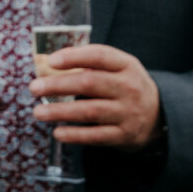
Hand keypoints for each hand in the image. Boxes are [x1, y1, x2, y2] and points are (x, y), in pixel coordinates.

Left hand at [32, 43, 161, 149]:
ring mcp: (128, 112)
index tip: (50, 61)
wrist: (158, 116)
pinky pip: (96, 136)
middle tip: (34, 88)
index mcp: (127, 65)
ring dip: (60, 112)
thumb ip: (89, 63)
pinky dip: (75, 135)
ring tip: (38, 112)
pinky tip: (58, 133)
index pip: (99, 56)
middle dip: (58, 85)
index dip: (73, 57)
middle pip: (90, 83)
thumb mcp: (118, 68)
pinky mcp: (125, 135)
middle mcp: (130, 87)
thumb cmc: (125, 86)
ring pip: (90, 111)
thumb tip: (47, 62)